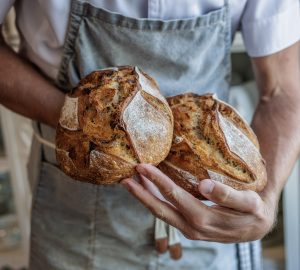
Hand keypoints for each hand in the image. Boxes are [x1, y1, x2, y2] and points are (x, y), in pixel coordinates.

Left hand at [121, 164, 276, 242]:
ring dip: (145, 198)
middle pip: (160, 208)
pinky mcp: (189, 225)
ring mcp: (189, 228)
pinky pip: (168, 212)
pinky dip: (156, 201)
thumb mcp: (249, 203)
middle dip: (140, 194)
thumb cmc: (254, 211)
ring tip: (131, 182)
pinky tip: (150, 190)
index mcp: (203, 219)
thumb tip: (203, 185)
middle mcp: (192, 227)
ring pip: (161, 212)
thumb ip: (227, 195)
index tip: (142, 167)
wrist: (257, 226)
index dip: (156, 181)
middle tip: (124, 179)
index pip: (174, 196)